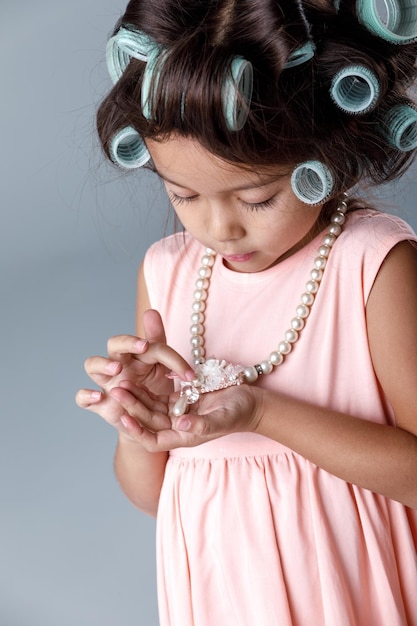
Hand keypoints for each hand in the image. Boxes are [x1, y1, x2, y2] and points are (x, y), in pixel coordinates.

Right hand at [75, 310, 193, 435]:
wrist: (146, 420)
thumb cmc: (153, 388)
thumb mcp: (162, 368)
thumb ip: (160, 344)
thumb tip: (151, 311)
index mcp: (138, 353)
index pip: (152, 345)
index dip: (171, 357)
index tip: (189, 375)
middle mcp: (118, 363)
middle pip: (115, 343)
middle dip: (128, 342)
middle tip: (143, 346)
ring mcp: (106, 382)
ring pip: (92, 364)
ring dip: (103, 364)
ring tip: (116, 368)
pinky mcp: (99, 403)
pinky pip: (82, 397)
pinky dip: (86, 395)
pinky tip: (99, 396)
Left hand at [109, 379, 263, 450]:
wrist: (250, 401)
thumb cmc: (240, 413)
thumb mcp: (223, 418)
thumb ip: (202, 424)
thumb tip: (180, 425)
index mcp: (184, 437)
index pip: (152, 440)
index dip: (137, 431)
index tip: (124, 418)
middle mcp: (176, 427)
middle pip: (147, 420)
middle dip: (131, 407)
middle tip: (116, 392)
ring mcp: (177, 413)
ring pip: (150, 407)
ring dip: (135, 396)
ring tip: (120, 383)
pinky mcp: (180, 400)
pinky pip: (158, 395)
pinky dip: (146, 388)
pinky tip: (135, 376)